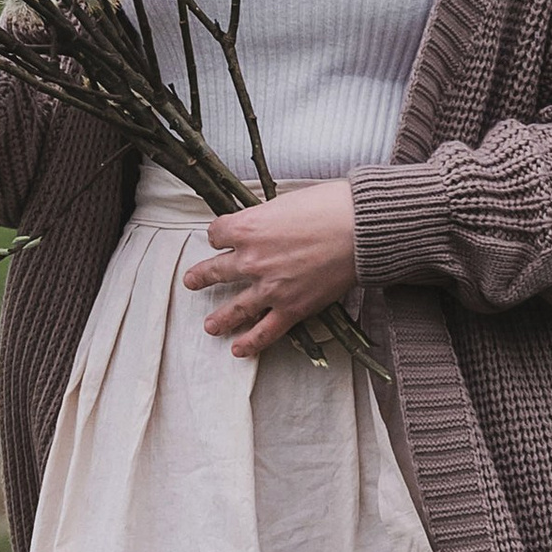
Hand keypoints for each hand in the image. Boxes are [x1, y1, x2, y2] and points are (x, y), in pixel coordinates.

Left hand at [182, 181, 358, 357]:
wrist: (359, 229)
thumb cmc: (329, 206)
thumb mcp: (285, 201)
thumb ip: (267, 217)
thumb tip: (263, 224)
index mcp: (246, 228)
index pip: (217, 234)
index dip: (219, 235)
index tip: (221, 238)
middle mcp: (251, 259)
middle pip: (216, 270)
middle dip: (201, 276)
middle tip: (192, 281)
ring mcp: (269, 287)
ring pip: (234, 307)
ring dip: (220, 318)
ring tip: (210, 326)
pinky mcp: (291, 308)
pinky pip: (265, 331)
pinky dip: (251, 343)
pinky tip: (239, 349)